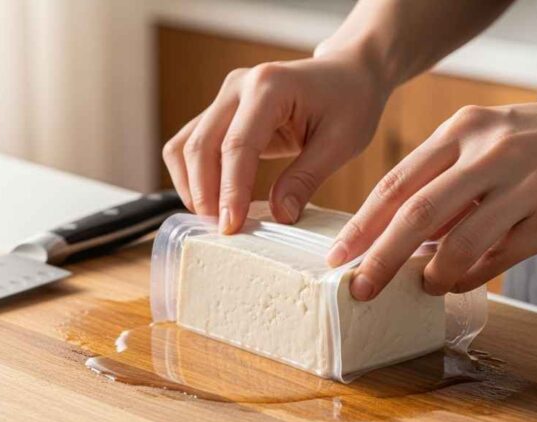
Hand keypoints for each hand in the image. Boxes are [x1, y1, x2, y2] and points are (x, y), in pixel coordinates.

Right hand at [162, 51, 389, 232]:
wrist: (347, 74)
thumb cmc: (351, 102)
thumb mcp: (341, 142)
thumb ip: (306, 178)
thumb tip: (280, 216)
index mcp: (269, 87)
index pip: (237, 146)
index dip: (230, 191)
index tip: (231, 226)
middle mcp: (238, 86)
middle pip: (200, 146)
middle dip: (205, 194)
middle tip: (222, 231)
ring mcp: (224, 97)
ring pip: (185, 146)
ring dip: (192, 186)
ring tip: (215, 219)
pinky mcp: (220, 112)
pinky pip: (191, 145)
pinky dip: (194, 176)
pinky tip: (214, 200)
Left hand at [327, 89, 536, 298]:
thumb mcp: (494, 140)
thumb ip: (449, 180)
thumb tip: (403, 235)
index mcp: (465, 129)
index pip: (398, 181)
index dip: (363, 223)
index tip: (339, 254)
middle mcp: (491, 152)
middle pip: (416, 213)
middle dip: (379, 257)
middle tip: (359, 288)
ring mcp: (525, 184)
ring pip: (459, 241)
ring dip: (432, 274)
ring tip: (421, 287)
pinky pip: (499, 258)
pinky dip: (471, 276)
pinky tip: (457, 284)